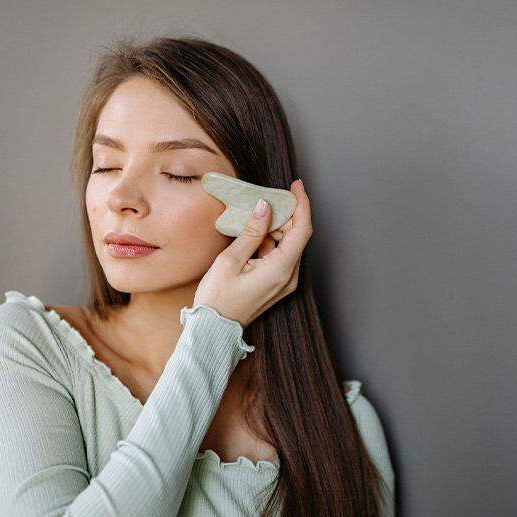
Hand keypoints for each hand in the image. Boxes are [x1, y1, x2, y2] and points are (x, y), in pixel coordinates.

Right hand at [193, 179, 311, 328]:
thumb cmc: (217, 299)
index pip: (302, 230)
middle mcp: (289, 277)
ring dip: (276, 229)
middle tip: (264, 202)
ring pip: (290, 245)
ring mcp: (285, 282)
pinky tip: (253, 238)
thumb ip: (252, 232)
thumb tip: (264, 207)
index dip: (301, 205)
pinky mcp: (278, 285)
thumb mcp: (230, 260)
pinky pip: (282, 257)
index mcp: (280, 269)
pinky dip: (271, 242)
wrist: (214, 330)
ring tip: (254, 221)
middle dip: (285, 215)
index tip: (295, 186)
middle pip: (297, 236)